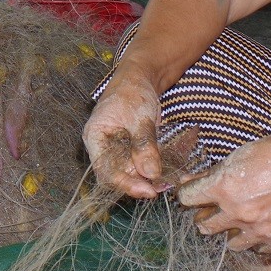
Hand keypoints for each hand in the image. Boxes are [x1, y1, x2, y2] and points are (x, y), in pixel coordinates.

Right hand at [83, 72, 168, 198]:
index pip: (105, 170)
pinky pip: (144, 166)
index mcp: (96, 138)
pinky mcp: (134, 152)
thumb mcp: (139, 116)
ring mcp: (120, 151)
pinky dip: (158, 172)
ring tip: (170, 182)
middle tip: (162, 188)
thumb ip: (143, 144)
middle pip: (119, 176)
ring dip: (151, 181)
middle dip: (140, 184)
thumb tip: (150, 173)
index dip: (125, 183)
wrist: (140, 79)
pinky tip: (174, 175)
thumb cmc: (132, 92)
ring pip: (133, 174)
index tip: (147, 190)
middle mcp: (105, 149)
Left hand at [175, 133, 270, 254]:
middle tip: (213, 209)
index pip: (188, 199)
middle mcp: (237, 212)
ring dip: (230, 232)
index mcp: (223, 188)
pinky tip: (260, 227)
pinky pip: (257, 249)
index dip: (188, 194)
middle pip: (204, 226)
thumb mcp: (240, 154)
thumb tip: (191, 180)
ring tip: (238, 220)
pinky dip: (256, 240)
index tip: (192, 194)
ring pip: (230, 244)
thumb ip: (214, 172)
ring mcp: (258, 230)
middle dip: (205, 216)